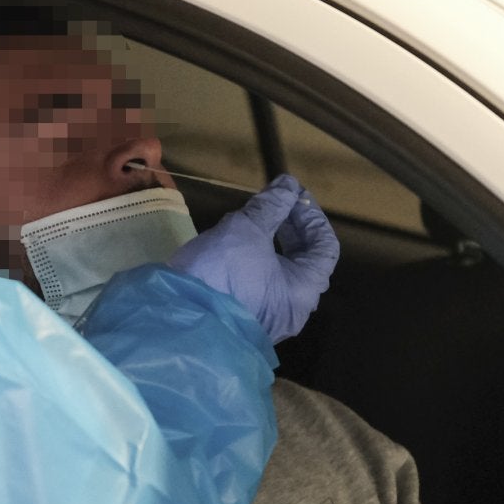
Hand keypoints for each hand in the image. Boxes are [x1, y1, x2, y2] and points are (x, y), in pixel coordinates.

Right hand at [167, 174, 339, 343]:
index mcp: (304, 290)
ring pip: (281, 273)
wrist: (178, 317)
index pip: (325, 247)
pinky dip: (259, 262)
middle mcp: (293, 309)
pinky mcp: (245, 318)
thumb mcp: (246, 229)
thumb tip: (287, 185)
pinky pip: (262, 285)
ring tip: (256, 220)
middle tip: (276, 202)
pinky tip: (239, 246)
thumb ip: (272, 205)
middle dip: (292, 227)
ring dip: (274, 243)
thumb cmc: (221, 270)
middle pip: (305, 261)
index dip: (311, 215)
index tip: (292, 194)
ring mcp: (269, 318)